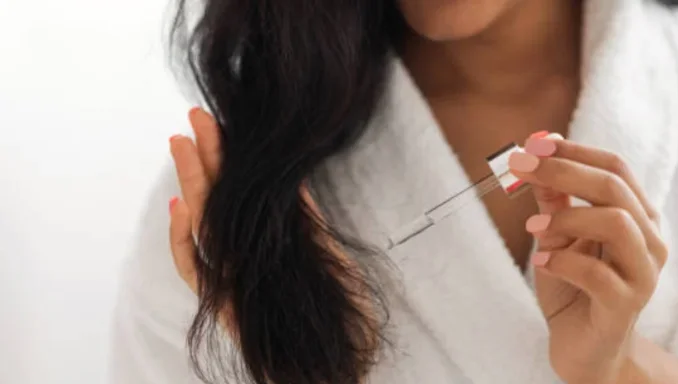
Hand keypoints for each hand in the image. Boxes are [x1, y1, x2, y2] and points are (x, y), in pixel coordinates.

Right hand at [167, 107, 369, 338]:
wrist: (340, 363)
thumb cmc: (340, 314)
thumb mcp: (327, 255)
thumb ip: (304, 221)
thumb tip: (292, 178)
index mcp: (265, 244)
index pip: (239, 195)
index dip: (228, 160)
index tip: (224, 123)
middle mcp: (242, 258)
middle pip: (216, 200)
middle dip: (205, 157)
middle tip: (196, 116)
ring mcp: (230, 279)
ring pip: (201, 226)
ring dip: (191, 184)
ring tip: (182, 144)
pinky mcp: (222, 304)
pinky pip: (194, 270)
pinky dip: (183, 239)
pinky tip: (183, 205)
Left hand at [509, 137, 666, 383]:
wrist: (585, 349)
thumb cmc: (573, 288)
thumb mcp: (557, 237)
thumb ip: (552, 200)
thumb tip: (533, 157)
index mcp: (636, 216)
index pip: (615, 167)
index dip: (574, 151)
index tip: (534, 143)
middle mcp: (649, 240)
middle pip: (613, 187)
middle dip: (563, 170)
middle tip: (521, 167)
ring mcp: (642, 273)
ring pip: (616, 222)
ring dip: (566, 215)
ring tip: (533, 226)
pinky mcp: (625, 306)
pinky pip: (597, 273)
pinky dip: (562, 261)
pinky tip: (541, 261)